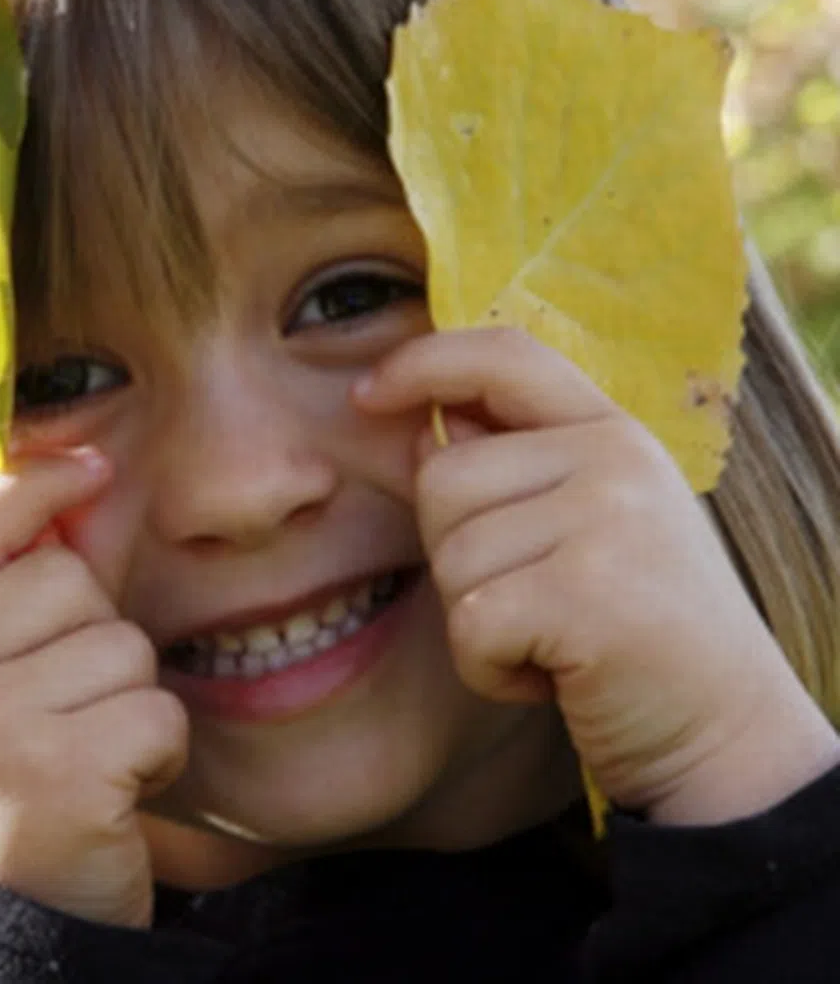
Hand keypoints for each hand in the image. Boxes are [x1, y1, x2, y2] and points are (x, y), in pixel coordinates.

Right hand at [0, 449, 186, 926]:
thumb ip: (15, 591)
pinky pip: (157, 709)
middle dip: (94, 636)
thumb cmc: (1, 792)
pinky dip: (159, 751)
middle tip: (66, 712)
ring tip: (86, 755)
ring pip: (122, 643)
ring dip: (129, 698)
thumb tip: (86, 478)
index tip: (94, 465)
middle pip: (65, 579)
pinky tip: (115, 792)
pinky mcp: (59, 774)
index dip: (37, 484)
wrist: (5, 933)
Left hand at [355, 327, 839, 824]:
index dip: (421, 361)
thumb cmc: (633, 630)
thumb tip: (426, 420)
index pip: (503, 354)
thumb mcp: (585, 525)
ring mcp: (607, 520)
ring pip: (449, 557)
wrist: (724, 734)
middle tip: (533, 603)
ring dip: (475, 622)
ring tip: (550, 640)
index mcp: (612, 431)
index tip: (365, 394)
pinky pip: (469, 621)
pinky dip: (487, 668)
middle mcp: (616, 459)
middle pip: (441, 478)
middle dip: (456, 556)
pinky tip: (549, 677)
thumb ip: (513, 464)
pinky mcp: (588, 592)